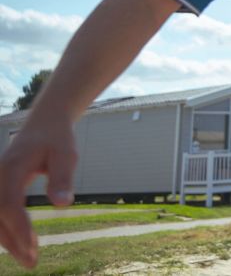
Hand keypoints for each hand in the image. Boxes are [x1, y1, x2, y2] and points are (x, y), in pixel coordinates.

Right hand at [0, 117, 76, 267]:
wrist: (44, 125)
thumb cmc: (57, 139)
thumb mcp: (66, 153)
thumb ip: (63, 177)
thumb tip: (62, 205)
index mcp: (11, 168)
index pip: (10, 204)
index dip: (19, 227)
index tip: (33, 246)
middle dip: (13, 241)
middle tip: (32, 262)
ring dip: (9, 241)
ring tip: (30, 260)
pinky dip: (7, 231)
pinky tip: (22, 245)